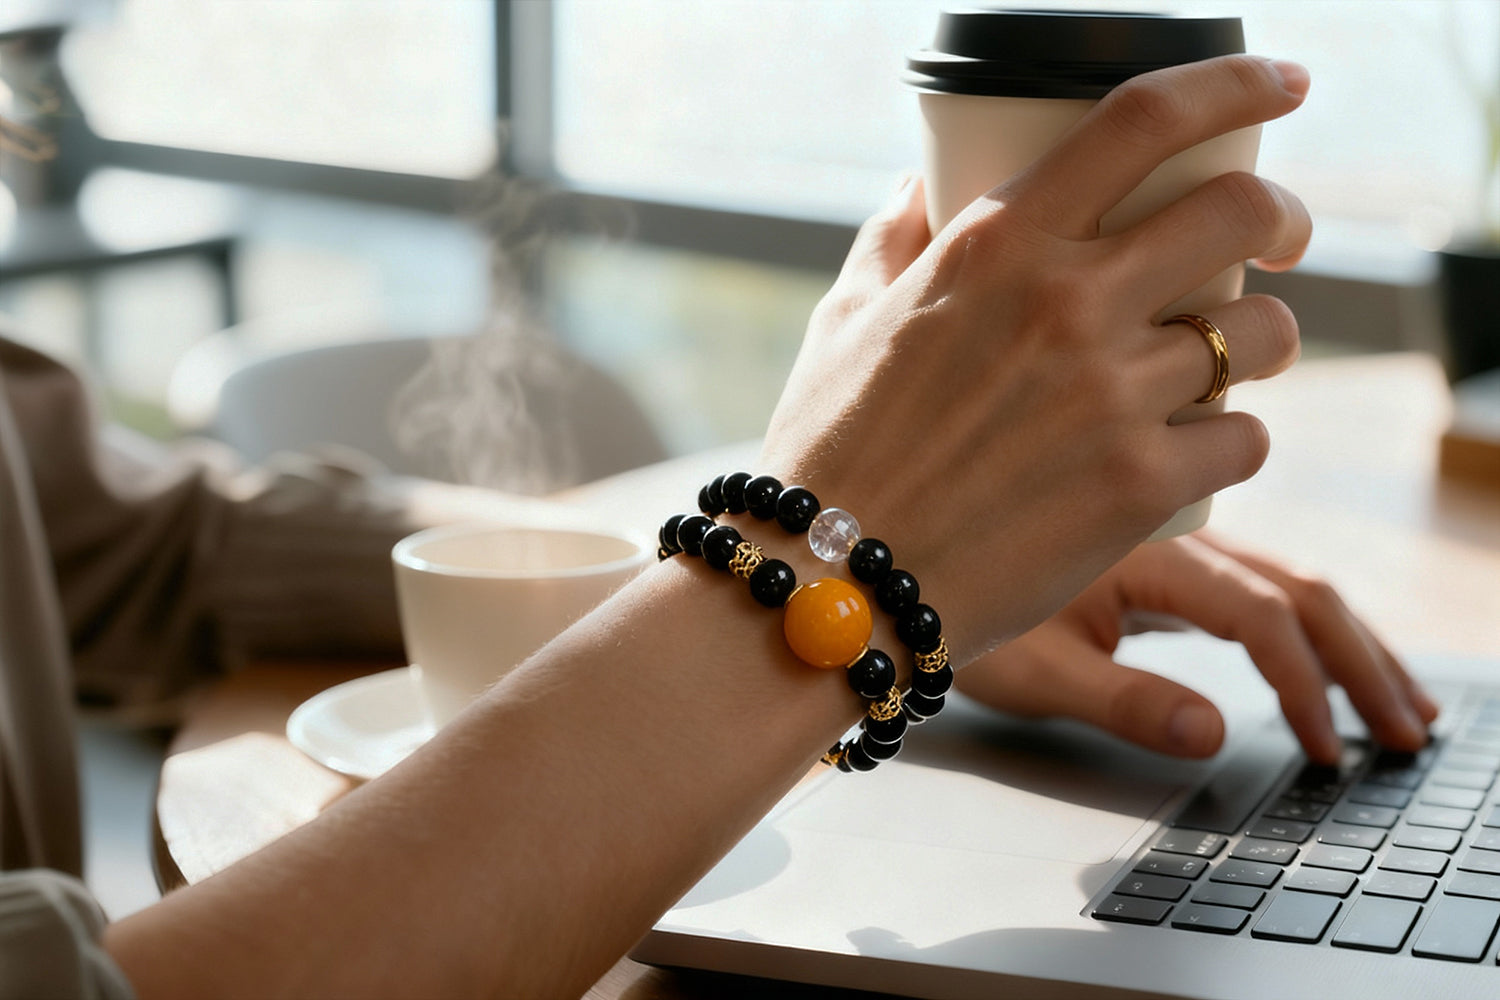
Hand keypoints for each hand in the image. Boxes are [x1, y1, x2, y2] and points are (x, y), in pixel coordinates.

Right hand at [761, 55, 1313, 661]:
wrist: (830, 581)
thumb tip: (919, 184)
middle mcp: (1066, 301)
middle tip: (1280, 241)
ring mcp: (1111, 395)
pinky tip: (1199, 448)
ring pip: (1258, 334)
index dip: (1236, 86)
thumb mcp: (845, 320)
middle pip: (1241, 211)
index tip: (1282, 85)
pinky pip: (1245, 438)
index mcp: (997, 242)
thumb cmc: (830, 449)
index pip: (1148, 118)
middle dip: (1282, 217)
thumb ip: (892, 242)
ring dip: (1260, 341)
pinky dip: (1232, 440)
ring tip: (1232, 361)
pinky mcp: (1140, 486)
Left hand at [955, 533, 1439, 764]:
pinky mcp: (1160, 556)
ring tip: (1400, 702)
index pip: (1260, 615)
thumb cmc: (952, 608)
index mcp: (1146, 553)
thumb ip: (1126, 700)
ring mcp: (1170, 541)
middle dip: (1361, 663)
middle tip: (1407, 732)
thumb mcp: (1033, 666)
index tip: (1325, 750)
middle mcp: (1170, 534)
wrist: (897, 561)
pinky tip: (1327, 658)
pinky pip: (1254, 581)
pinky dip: (1306, 625)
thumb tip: (1214, 734)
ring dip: (1349, 640)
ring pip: (1286, 579)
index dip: (1304, 685)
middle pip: (1298, 588)